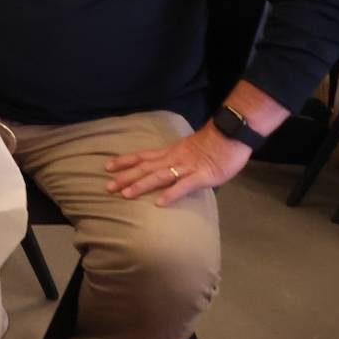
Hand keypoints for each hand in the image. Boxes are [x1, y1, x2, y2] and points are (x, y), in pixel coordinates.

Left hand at [105, 123, 250, 205]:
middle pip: (145, 168)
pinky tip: (160, 202)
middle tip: (108, 187)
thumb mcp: (189, 149)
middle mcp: (173, 158)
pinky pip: (184, 186)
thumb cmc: (213, 144)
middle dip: (125, 177)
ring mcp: (187, 168)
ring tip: (126, 195)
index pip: (142, 156)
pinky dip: (171, 193)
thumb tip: (169, 169)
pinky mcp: (202, 176)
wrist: (231, 135)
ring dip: (141, 185)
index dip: (124, 161)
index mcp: (170, 152)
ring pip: (159, 176)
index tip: (107, 166)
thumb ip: (178, 159)